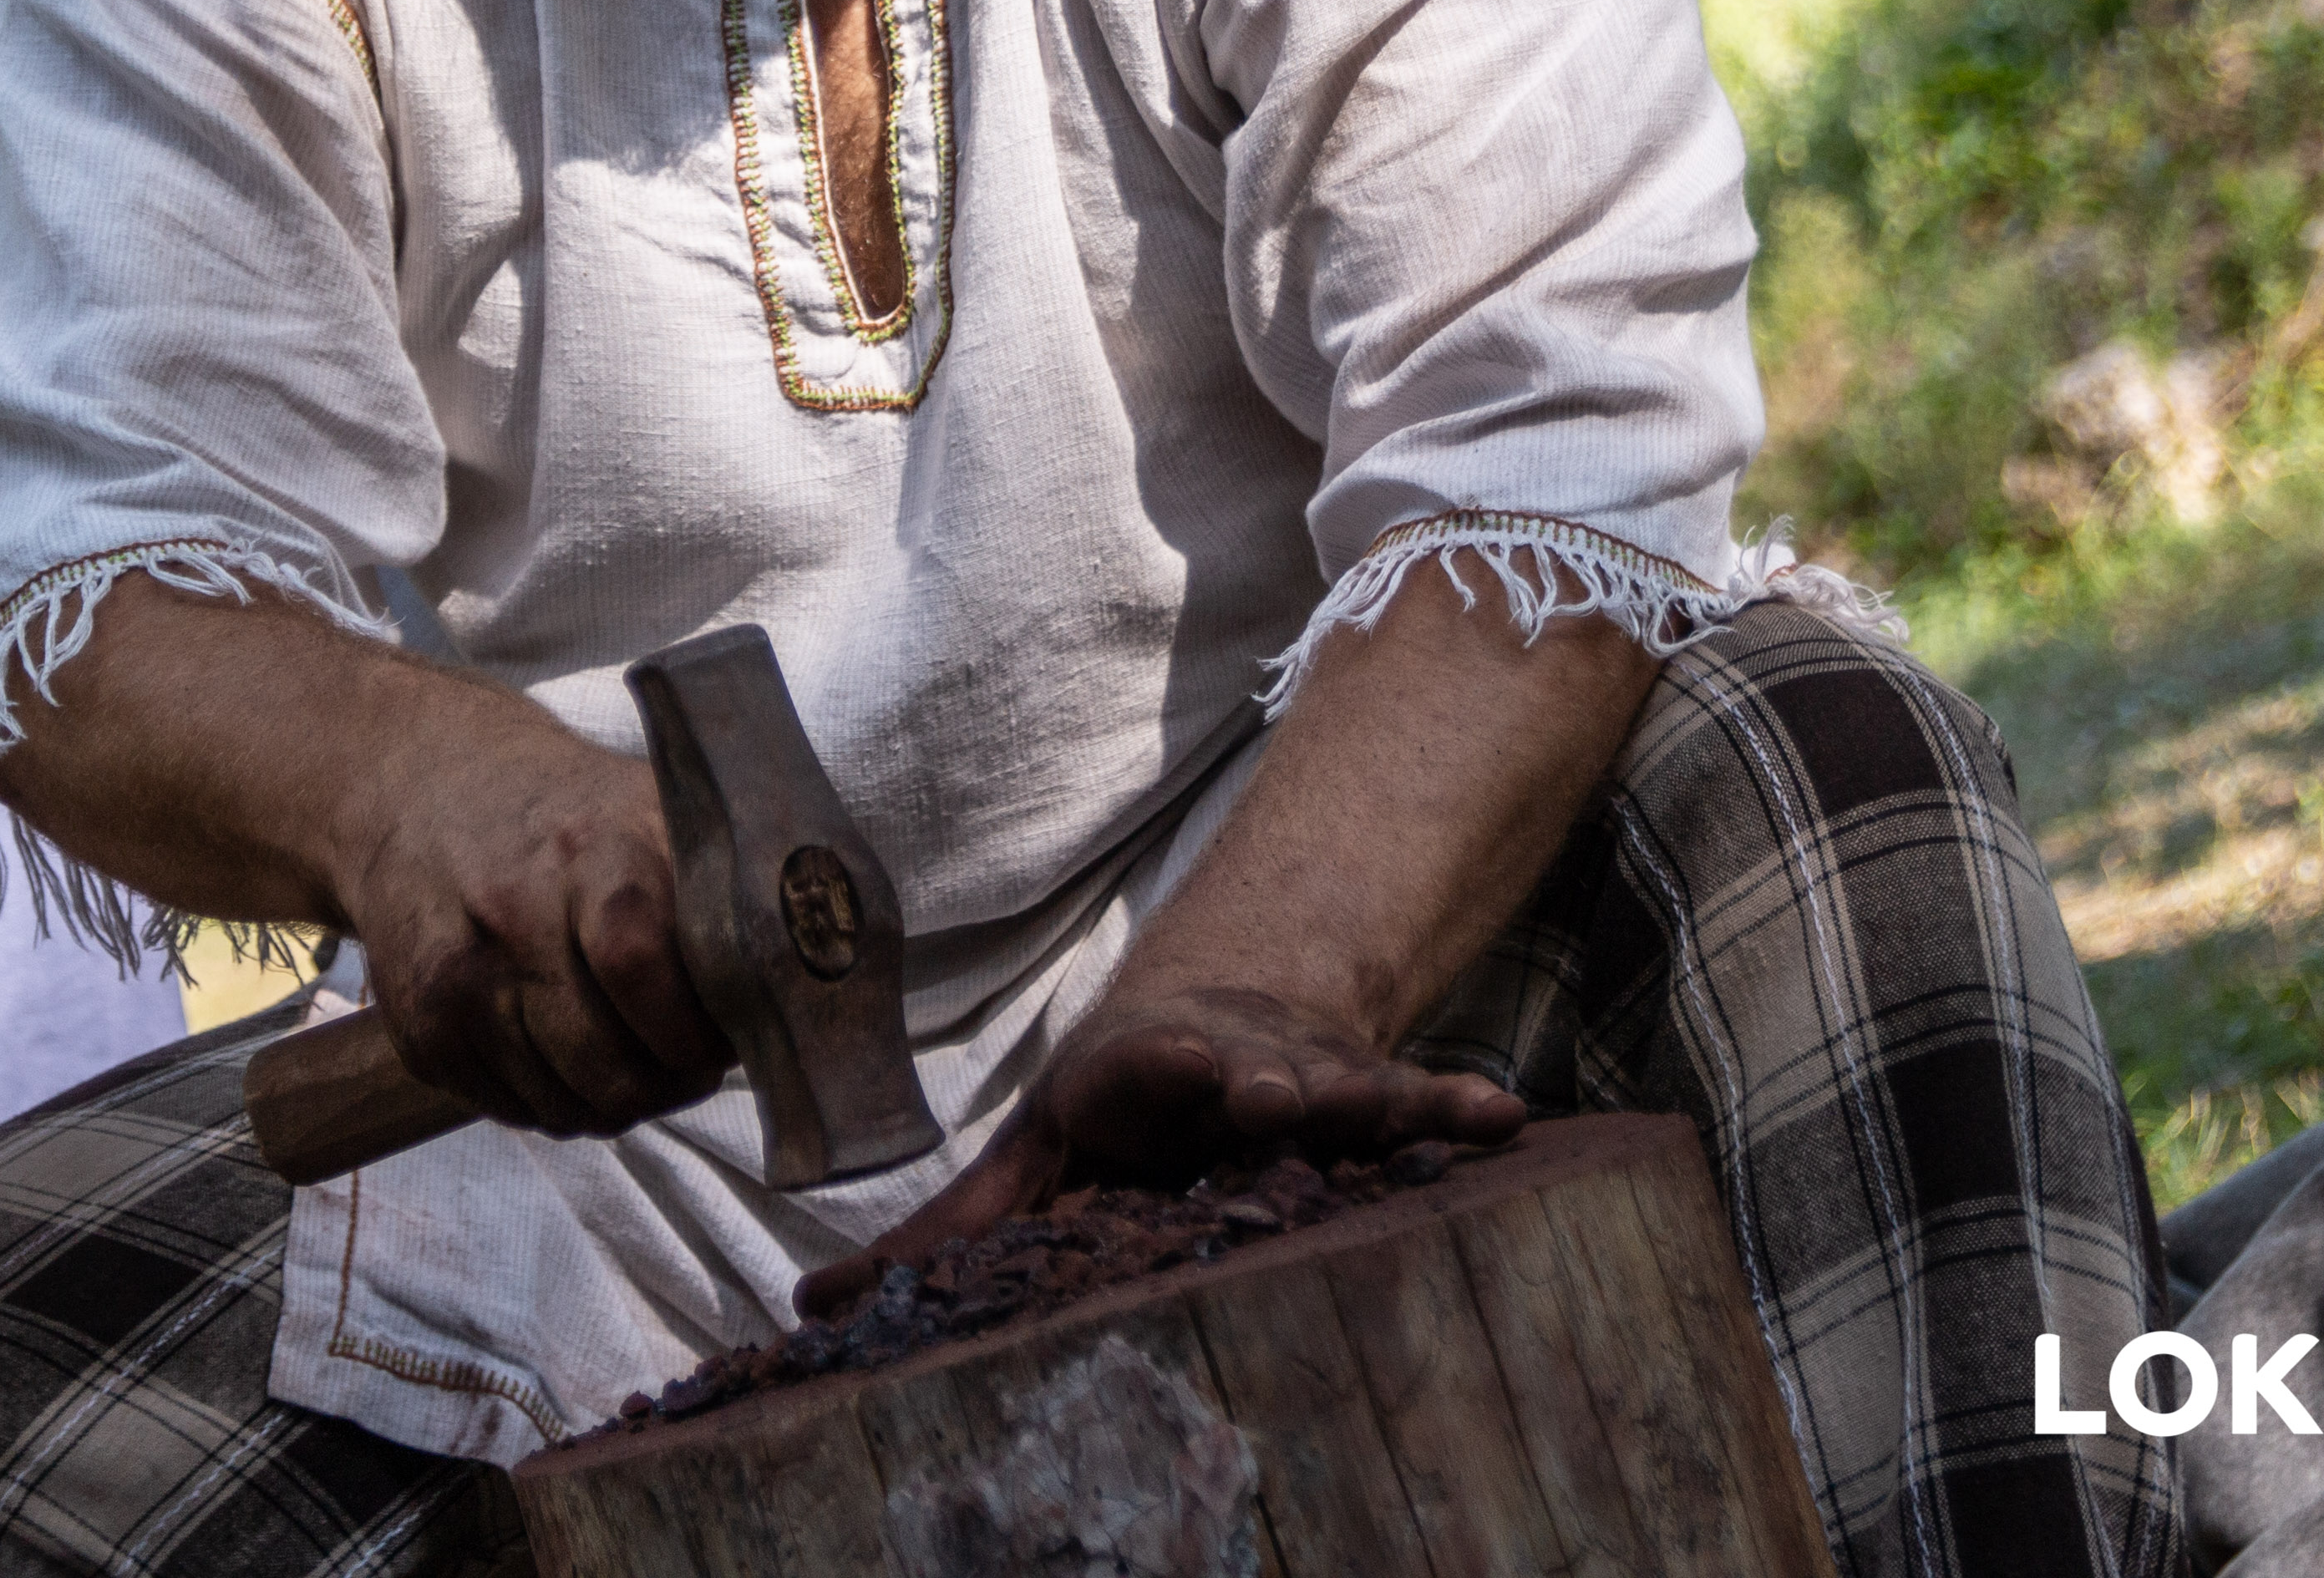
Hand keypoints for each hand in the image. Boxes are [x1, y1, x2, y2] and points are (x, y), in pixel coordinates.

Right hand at [330, 700, 737, 1138]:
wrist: (429, 788)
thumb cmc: (575, 817)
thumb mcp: (658, 813)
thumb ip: (730, 892)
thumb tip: (812, 1004)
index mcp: (589, 845)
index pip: (636, 959)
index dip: (694, 1028)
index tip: (723, 1036)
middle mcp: (511, 909)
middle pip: (608, 1064)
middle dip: (669, 1085)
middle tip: (687, 1063)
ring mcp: (457, 976)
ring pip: (568, 1107)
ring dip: (617, 1102)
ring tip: (629, 1051)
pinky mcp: (419, 1029)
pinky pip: (517, 1114)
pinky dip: (557, 1103)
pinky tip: (565, 1047)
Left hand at [796, 982, 1520, 1317]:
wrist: (1220, 1018)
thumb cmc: (1106, 1121)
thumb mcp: (1026, 1168)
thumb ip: (942, 1239)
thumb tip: (813, 1305)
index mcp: (1130, 1087)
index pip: (1138, 1073)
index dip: (1162, 1068)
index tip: (1191, 1058)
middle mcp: (1221, 1072)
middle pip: (1248, 1079)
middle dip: (1269, 1088)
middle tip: (1285, 1096)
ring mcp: (1302, 1079)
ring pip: (1340, 1089)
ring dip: (1376, 1102)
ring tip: (1427, 1109)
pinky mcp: (1368, 1094)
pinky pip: (1416, 1104)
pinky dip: (1457, 1108)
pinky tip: (1510, 1120)